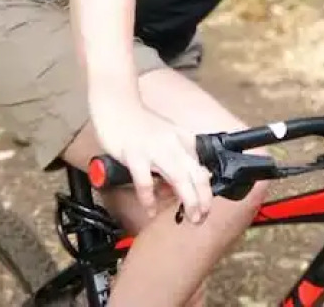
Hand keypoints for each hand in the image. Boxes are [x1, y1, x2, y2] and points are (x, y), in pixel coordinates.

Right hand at [89, 93, 213, 223]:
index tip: (206, 206)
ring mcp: (155, 150)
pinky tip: (151, 210)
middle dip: (203, 199)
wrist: (117, 105)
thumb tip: (182, 181)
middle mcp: (173, 145)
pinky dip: (150, 198)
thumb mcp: (166, 137)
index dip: (206, 189)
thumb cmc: (140, 124)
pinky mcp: (135, 155)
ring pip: (179, 177)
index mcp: (182, 141)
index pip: (201, 167)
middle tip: (202, 217)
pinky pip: (145, 181)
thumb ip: (177, 155)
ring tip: (190, 217)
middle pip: (196, 174)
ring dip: (188, 199)